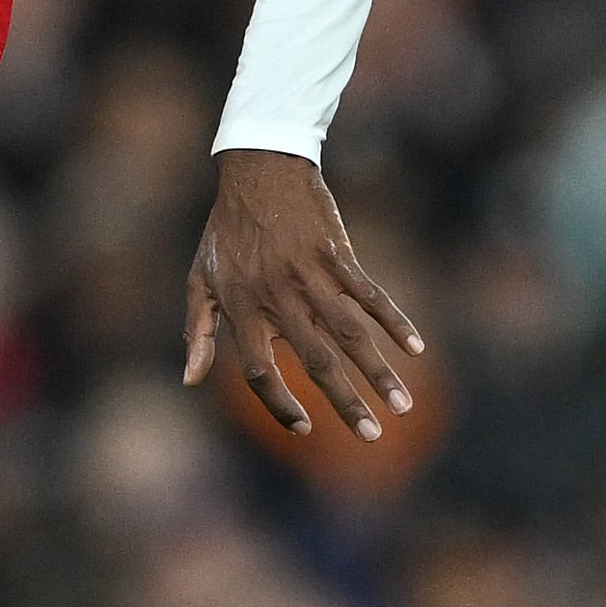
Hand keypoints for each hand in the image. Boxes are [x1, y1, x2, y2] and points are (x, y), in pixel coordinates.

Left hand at [184, 151, 421, 440]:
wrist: (258, 169)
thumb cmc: (226, 231)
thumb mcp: (200, 279)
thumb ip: (198, 331)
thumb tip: (190, 381)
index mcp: (243, 309)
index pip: (260, 372)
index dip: (279, 404)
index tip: (305, 426)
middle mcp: (278, 297)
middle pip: (316, 362)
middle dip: (346, 402)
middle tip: (371, 437)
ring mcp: (311, 275)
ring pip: (350, 334)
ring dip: (378, 372)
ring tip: (402, 406)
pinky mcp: (337, 254)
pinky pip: (369, 294)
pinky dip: (393, 320)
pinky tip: (415, 347)